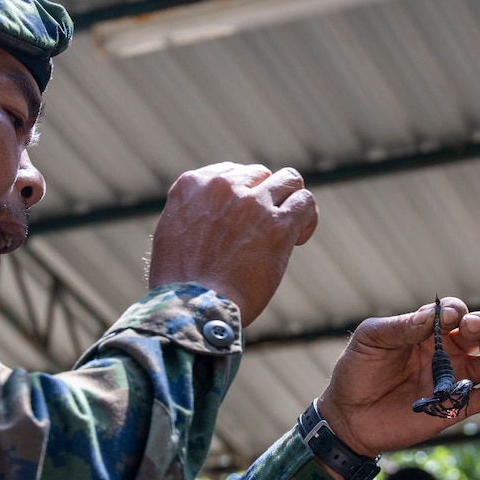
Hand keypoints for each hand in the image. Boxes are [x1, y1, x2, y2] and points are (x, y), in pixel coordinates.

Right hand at [148, 163, 317, 326]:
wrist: (193, 307)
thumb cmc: (180, 284)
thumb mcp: (172, 234)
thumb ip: (195, 214)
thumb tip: (216, 216)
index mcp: (192, 185)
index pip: (232, 172)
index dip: (244, 194)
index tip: (244, 219)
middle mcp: (223, 186)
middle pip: (260, 175)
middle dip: (266, 198)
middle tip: (265, 229)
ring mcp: (253, 203)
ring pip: (288, 180)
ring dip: (290, 201)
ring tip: (289, 229)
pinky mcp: (278, 224)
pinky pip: (305, 202)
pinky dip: (307, 217)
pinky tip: (299, 238)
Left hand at [314, 297, 479, 455]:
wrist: (348, 417)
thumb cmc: (356, 372)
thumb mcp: (370, 340)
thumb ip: (400, 327)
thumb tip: (432, 318)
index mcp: (427, 331)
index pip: (455, 312)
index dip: (457, 311)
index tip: (448, 318)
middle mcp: (447, 351)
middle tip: (472, 331)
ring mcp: (455, 379)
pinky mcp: (457, 408)